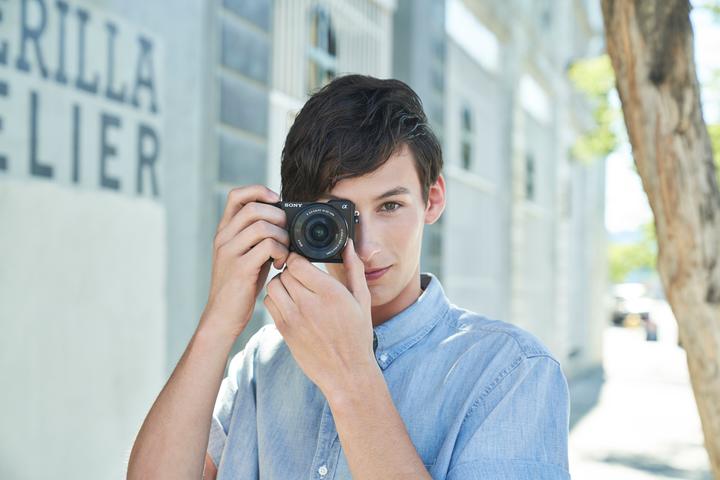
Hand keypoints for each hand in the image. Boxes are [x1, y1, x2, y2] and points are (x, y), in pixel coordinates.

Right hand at [201, 185, 289, 338]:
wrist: (223, 316)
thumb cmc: (239, 286)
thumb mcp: (245, 255)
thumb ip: (257, 237)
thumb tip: (283, 220)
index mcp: (224, 232)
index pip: (236, 196)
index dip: (259, 191)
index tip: (276, 200)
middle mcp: (224, 238)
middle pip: (254, 208)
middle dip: (278, 216)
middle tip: (286, 233)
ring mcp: (230, 253)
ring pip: (262, 226)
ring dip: (282, 236)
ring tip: (285, 251)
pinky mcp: (240, 268)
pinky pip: (268, 247)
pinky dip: (281, 251)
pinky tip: (280, 263)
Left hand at [263, 239, 375, 394]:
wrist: (346, 373)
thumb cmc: (358, 335)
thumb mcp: (362, 300)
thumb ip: (354, 268)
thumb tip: (349, 245)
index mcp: (330, 293)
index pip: (298, 262)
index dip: (299, 258)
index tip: (304, 261)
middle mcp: (309, 304)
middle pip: (284, 272)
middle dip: (291, 269)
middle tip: (301, 275)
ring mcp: (294, 318)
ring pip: (273, 285)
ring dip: (281, 283)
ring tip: (294, 288)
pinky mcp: (284, 330)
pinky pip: (269, 303)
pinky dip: (276, 299)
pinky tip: (289, 303)